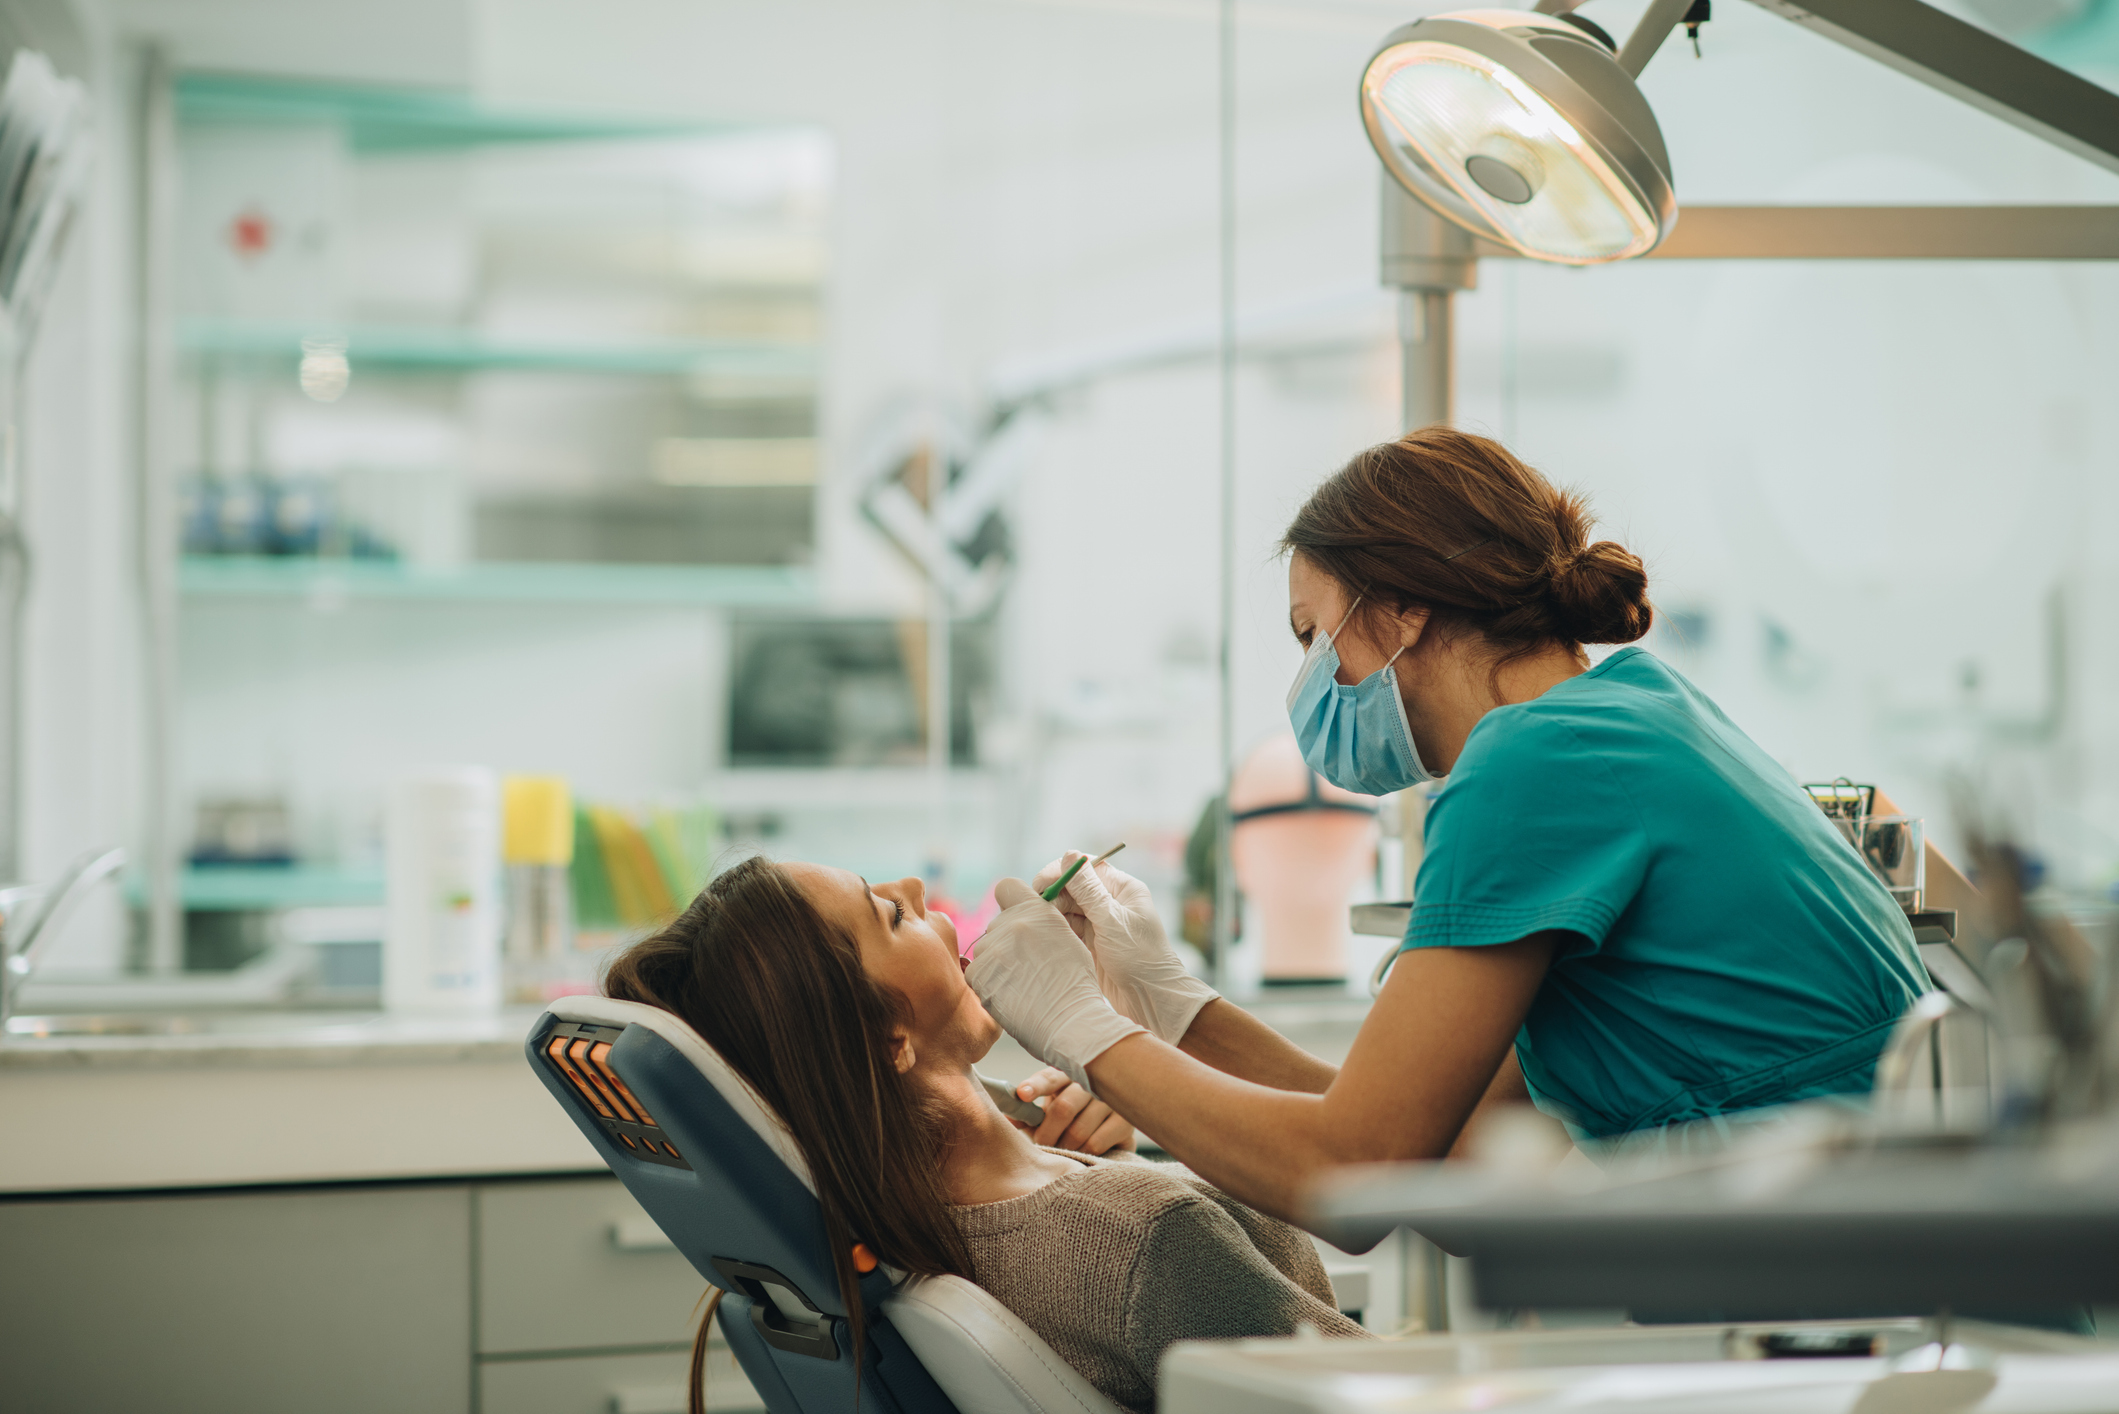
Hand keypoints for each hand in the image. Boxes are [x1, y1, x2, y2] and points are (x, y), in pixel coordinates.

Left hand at [966, 878, 1144, 1092]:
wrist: (1068, 1021)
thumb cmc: (1075, 984)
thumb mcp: (1067, 939)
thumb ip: (1042, 923)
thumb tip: (1027, 919)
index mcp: (1035, 910)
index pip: (1006, 886)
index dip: (1011, 902)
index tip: (1018, 919)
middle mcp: (1009, 923)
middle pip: (996, 925)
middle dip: (1007, 941)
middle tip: (1028, 966)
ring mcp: (991, 949)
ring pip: (986, 951)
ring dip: (997, 964)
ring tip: (1022, 986)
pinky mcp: (978, 974)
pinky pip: (977, 972)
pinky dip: (989, 983)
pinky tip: (1011, 996)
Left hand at [1011, 1066, 1136, 1155]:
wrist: (1109, 1129)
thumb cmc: (1070, 1118)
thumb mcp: (1047, 1112)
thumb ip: (1028, 1115)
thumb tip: (1009, 1118)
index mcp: (1067, 1074)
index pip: (1050, 1078)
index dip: (1036, 1086)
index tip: (1022, 1095)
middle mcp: (1091, 1082)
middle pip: (1063, 1108)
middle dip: (1047, 1133)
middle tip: (1040, 1145)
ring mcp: (1110, 1100)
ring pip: (1078, 1130)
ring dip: (1064, 1146)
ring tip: (1061, 1149)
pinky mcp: (1125, 1120)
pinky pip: (1095, 1143)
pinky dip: (1082, 1153)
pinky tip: (1081, 1152)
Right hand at [1028, 853, 1217, 1045]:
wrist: (1152, 1001)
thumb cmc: (1141, 958)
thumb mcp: (1112, 921)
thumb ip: (1088, 890)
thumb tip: (1069, 855)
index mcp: (1122, 889)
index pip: (1086, 867)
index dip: (1060, 871)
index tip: (1040, 884)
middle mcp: (1110, 903)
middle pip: (1073, 888)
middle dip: (1052, 895)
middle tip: (1034, 910)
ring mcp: (1100, 924)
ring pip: (1067, 909)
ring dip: (1051, 914)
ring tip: (1037, 925)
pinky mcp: (1091, 944)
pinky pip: (1067, 929)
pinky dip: (1055, 930)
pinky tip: (1043, 936)